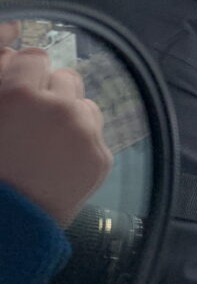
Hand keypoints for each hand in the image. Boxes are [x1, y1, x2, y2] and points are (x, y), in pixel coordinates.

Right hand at [0, 48, 111, 225]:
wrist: (4, 230)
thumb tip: (11, 53)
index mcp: (18, 95)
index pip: (34, 57)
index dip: (25, 73)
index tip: (19, 90)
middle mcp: (58, 107)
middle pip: (65, 77)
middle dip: (49, 94)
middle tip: (31, 122)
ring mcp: (84, 132)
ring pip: (84, 104)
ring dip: (69, 116)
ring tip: (45, 145)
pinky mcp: (101, 157)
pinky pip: (95, 135)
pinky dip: (80, 144)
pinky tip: (57, 164)